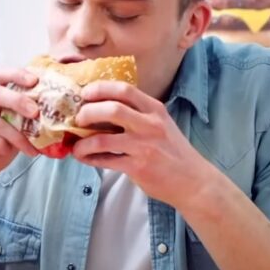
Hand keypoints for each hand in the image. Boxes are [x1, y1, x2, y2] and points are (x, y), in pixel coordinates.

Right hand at [0, 69, 39, 189]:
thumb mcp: (12, 129)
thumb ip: (22, 117)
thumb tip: (49, 109)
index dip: (16, 74)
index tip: (35, 80)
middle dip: (18, 100)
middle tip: (36, 112)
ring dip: (16, 136)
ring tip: (30, 148)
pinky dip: (1, 145)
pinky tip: (6, 152)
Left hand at [72, 81, 217, 206]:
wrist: (193, 181)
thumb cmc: (173, 152)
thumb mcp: (161, 124)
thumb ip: (138, 115)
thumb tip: (100, 109)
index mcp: (155, 109)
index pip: (124, 89)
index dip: (100, 88)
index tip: (85, 93)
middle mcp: (150, 124)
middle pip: (111, 109)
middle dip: (88, 112)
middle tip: (78, 119)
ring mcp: (144, 146)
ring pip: (103, 139)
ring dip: (83, 143)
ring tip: (76, 146)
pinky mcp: (138, 167)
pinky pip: (106, 160)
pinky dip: (90, 158)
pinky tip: (85, 158)